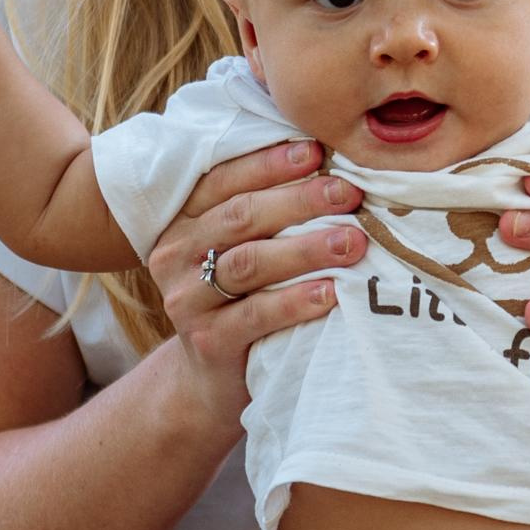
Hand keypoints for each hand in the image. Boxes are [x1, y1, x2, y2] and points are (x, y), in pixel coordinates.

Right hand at [147, 136, 367, 416]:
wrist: (209, 379)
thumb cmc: (239, 298)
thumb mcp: (239, 249)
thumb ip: (262, 210)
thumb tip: (328, 162)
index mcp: (183, 220)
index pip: (223, 180)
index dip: (269, 164)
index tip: (318, 151)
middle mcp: (176, 254)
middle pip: (240, 217)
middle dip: (299, 200)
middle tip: (349, 193)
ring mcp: (187, 299)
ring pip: (249, 263)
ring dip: (305, 249)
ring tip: (353, 242)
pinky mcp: (208, 341)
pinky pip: (256, 315)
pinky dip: (296, 301)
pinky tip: (332, 292)